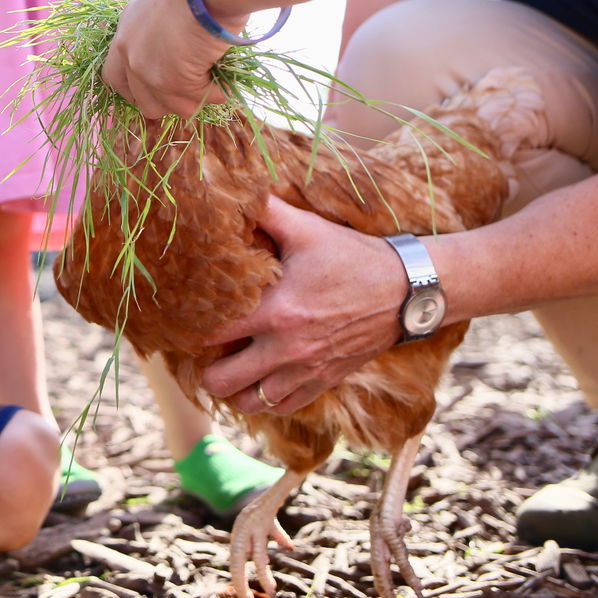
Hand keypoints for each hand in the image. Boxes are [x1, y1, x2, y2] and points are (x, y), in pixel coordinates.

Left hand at [101, 0, 239, 119]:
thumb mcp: (166, 5)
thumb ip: (161, 33)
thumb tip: (180, 57)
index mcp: (125, 29)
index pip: (114, 76)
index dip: (135, 90)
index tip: (157, 92)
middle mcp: (128, 51)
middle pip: (139, 100)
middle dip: (165, 103)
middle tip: (189, 94)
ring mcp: (146, 68)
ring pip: (167, 107)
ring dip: (192, 101)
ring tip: (213, 89)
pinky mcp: (171, 80)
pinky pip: (196, 100)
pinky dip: (213, 95)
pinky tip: (224, 85)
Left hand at [200, 196, 406, 413]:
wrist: (408, 290)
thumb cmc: (353, 257)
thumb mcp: (308, 229)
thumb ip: (267, 212)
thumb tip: (234, 190)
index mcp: (277, 311)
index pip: (213, 332)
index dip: (193, 326)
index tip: (190, 317)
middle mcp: (287, 348)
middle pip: (222, 380)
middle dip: (207, 368)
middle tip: (206, 350)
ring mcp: (307, 371)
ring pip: (251, 402)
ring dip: (236, 388)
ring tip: (232, 367)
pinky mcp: (324, 382)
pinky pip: (283, 407)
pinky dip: (266, 398)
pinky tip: (262, 377)